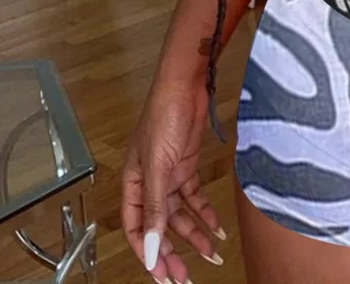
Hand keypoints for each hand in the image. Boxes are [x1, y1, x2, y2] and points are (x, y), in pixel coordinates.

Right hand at [121, 78, 226, 282]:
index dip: (147, 253)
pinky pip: (195, 199)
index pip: (135, 229)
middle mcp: (149, 183)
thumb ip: (155, 208)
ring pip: (180, 216)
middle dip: (172, 252)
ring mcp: (169, 175)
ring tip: (210, 255)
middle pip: (159, 227)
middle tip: (185, 277)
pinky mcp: (187, 166)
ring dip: (194, 236)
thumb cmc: (163, 115)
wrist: (186, 85)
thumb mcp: (157, 167)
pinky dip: (206, 214)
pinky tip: (216, 227)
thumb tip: (150, 247)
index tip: (162, 274)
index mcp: (132, 184)